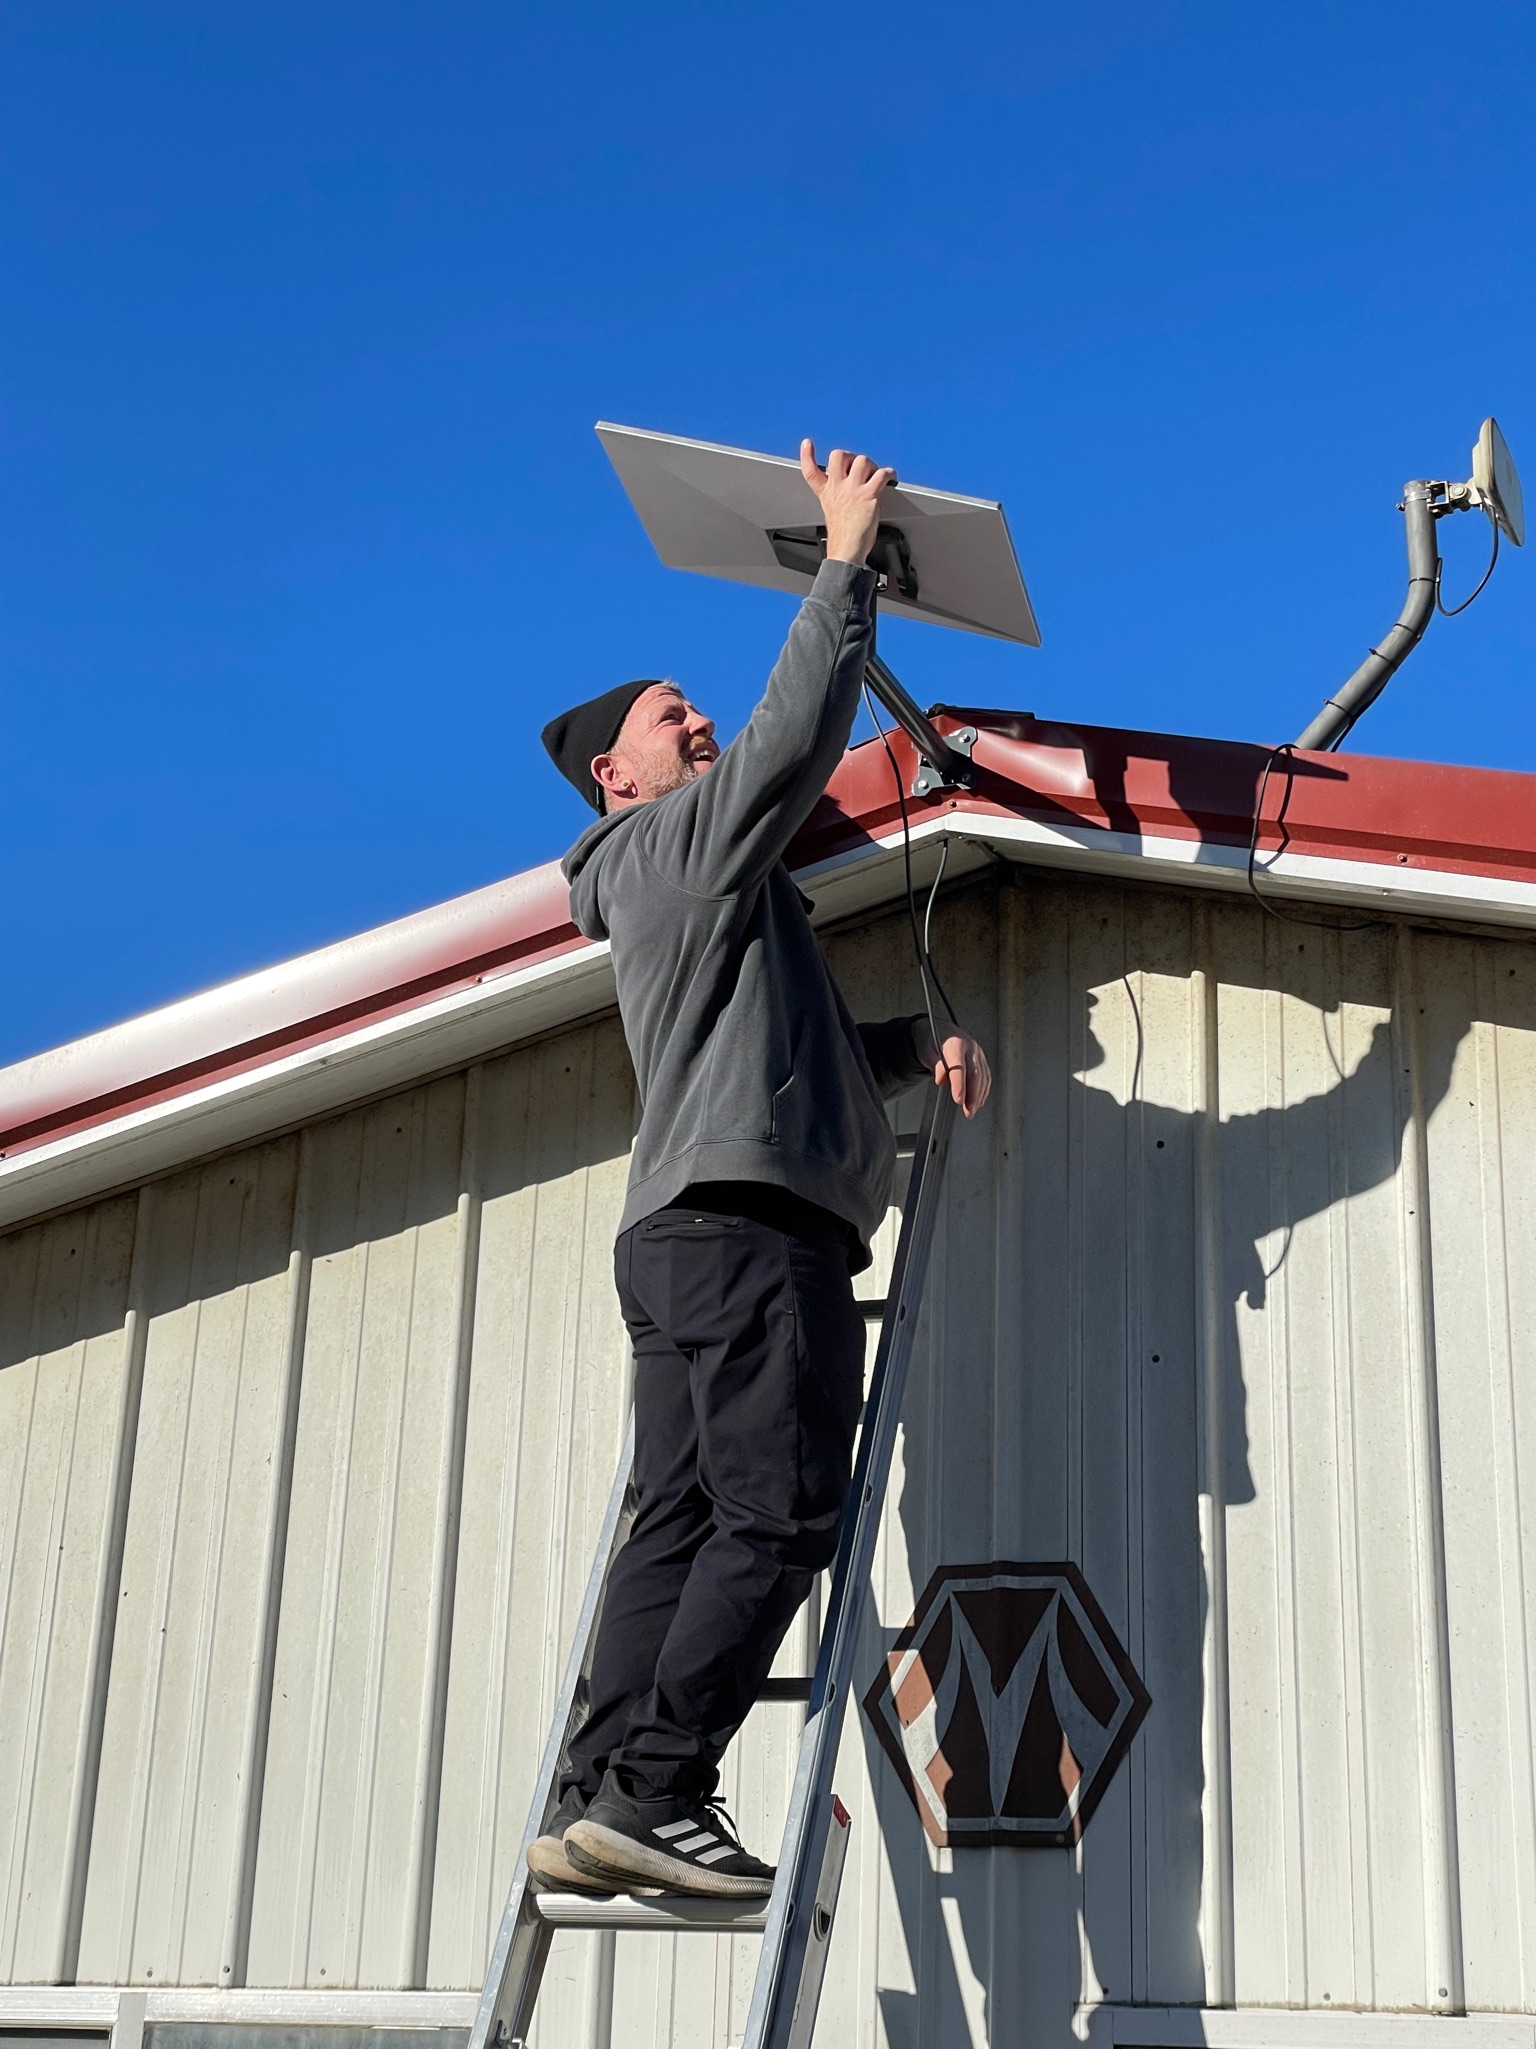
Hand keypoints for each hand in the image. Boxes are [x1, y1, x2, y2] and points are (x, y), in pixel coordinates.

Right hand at [799, 440, 895, 566]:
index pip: (810, 471)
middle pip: (839, 456)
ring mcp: (852, 490)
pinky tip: (890, 477)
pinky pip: (881, 474)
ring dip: (871, 465)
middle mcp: (837, 488)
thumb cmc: (844, 538)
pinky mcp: (868, 495)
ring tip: (875, 476)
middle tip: (859, 467)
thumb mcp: (833, 513)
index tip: (807, 444)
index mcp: (826, 494)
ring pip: (862, 460)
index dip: (806, 456)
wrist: (847, 552)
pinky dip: (889, 473)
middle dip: (851, 457)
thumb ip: (839, 498)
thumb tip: (855, 488)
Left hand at [913, 1021, 990, 1117]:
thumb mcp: (926, 1050)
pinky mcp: (982, 1059)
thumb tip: (942, 1078)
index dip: (959, 1085)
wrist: (941, 1030)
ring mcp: (978, 1053)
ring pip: (982, 1077)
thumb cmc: (932, 1040)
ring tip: (972, 1110)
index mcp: (955, 1044)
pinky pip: (986, 1076)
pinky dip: (984, 1090)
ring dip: (979, 1096)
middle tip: (969, 1111)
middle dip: (972, 1095)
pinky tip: (979, 1101)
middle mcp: (970, 1048)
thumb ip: (934, 1064)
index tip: (959, 1100)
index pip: (959, 1067)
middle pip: (974, 1074)